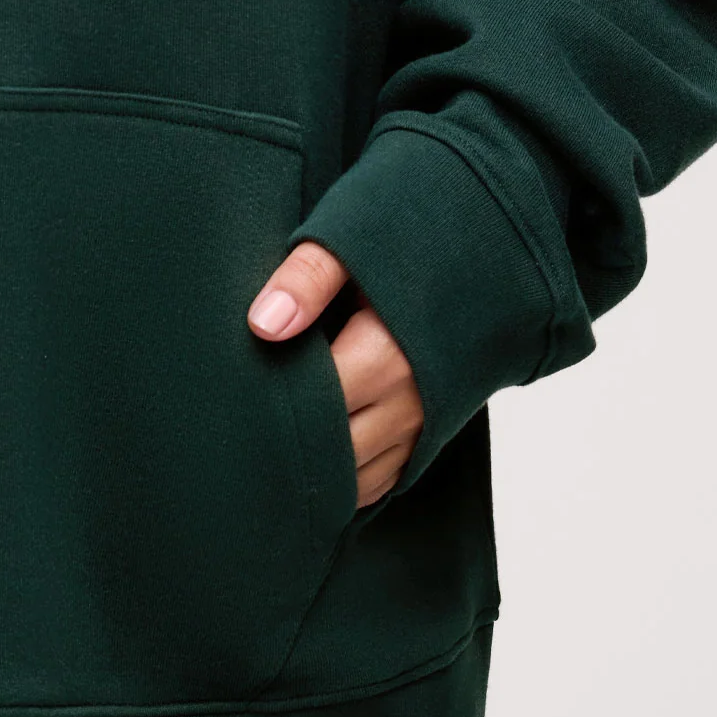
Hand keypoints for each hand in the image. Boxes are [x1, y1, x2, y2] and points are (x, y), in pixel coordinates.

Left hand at [247, 241, 423, 508]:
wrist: (482, 250)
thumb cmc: (408, 240)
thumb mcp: (354, 238)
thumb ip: (308, 278)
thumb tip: (262, 325)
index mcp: (388, 354)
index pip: (316, 406)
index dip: (270, 406)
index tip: (235, 394)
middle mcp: (412, 402)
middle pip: (333, 451)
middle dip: (287, 444)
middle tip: (241, 427)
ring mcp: (424, 425)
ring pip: (356, 476)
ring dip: (316, 468)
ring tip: (268, 444)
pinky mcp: (429, 435)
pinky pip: (380, 479)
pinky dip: (345, 476)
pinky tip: (312, 459)